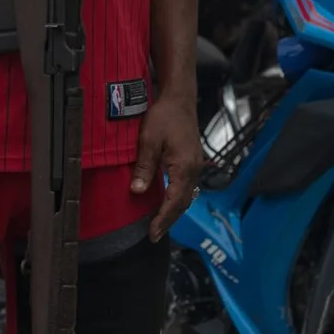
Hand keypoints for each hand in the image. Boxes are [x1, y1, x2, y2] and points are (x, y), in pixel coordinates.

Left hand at [130, 99, 205, 240]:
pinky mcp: (192, 161)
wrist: (180, 98)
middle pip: (183, 203)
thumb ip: (145, 167)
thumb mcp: (149, 140)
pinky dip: (177, 199)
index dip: (162, 219)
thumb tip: (137, 191)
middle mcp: (194, 169)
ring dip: (173, 211)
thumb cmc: (164, 115)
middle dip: (168, 220)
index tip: (152, 233)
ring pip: (186, 196)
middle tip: (154, 235)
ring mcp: (195, 165)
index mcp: (184, 167)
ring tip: (160, 224)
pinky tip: (167, 203)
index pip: (174, 201)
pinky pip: (186, 186)